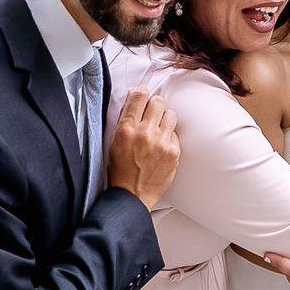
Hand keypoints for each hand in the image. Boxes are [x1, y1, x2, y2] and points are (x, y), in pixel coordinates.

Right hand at [105, 87, 178, 208]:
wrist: (132, 195)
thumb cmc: (119, 169)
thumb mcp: (114, 141)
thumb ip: (125, 117)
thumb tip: (134, 95)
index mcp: (127, 129)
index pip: (139, 95)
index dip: (141, 94)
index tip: (142, 98)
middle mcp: (145, 133)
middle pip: (158, 101)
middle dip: (154, 106)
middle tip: (151, 115)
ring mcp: (161, 143)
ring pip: (170, 114)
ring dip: (164, 119)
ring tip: (157, 130)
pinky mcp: (174, 152)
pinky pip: (175, 133)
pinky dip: (168, 137)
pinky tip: (160, 146)